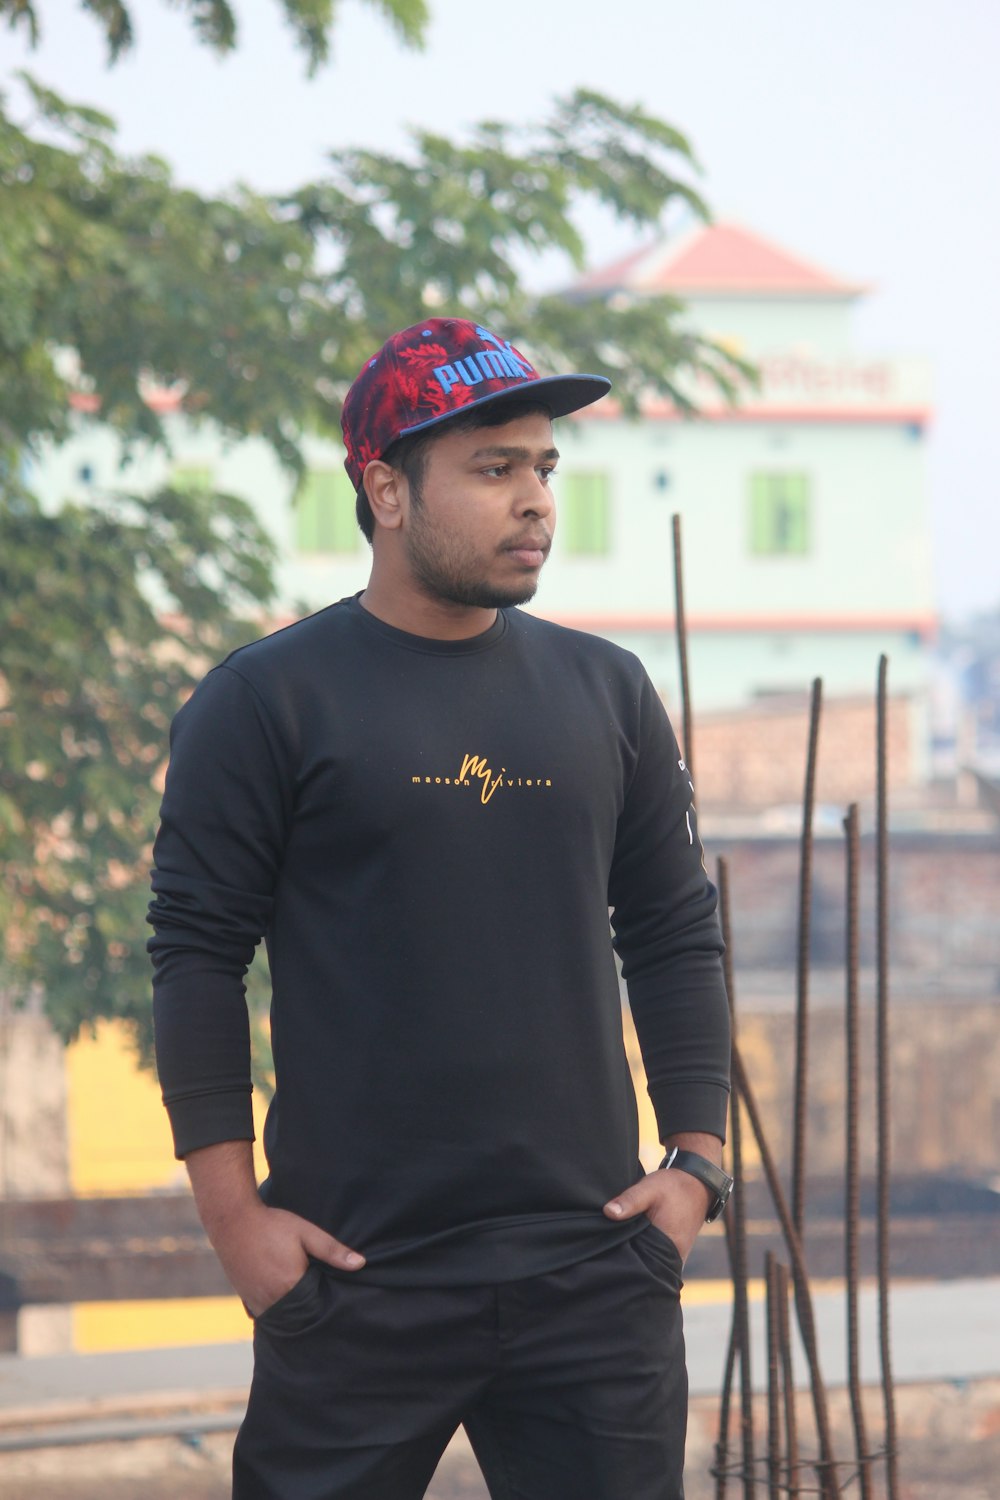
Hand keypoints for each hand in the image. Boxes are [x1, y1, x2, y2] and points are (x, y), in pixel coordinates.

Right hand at [212, 1199, 366, 1316]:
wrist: (232, 1221)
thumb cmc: (271, 1225)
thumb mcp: (306, 1232)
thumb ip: (332, 1250)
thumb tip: (361, 1264)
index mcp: (291, 1286)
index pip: (318, 1306)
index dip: (327, 1301)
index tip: (334, 1293)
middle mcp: (273, 1300)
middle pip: (301, 1315)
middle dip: (312, 1308)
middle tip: (321, 1296)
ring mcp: (257, 1303)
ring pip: (284, 1317)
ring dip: (295, 1311)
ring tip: (305, 1298)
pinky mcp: (247, 1301)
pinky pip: (269, 1314)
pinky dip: (279, 1309)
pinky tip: (285, 1297)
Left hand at [604, 1166, 712, 1265]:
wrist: (698, 1184)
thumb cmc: (673, 1187)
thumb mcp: (649, 1188)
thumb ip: (630, 1200)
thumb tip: (608, 1212)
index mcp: (669, 1245)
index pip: (642, 1265)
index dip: (624, 1261)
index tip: (608, 1253)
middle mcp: (675, 1257)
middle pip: (647, 1268)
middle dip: (629, 1262)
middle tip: (609, 1251)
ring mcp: (677, 1257)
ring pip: (652, 1264)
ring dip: (639, 1257)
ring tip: (620, 1247)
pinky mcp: (675, 1252)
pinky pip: (658, 1258)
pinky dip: (647, 1253)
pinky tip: (635, 1243)